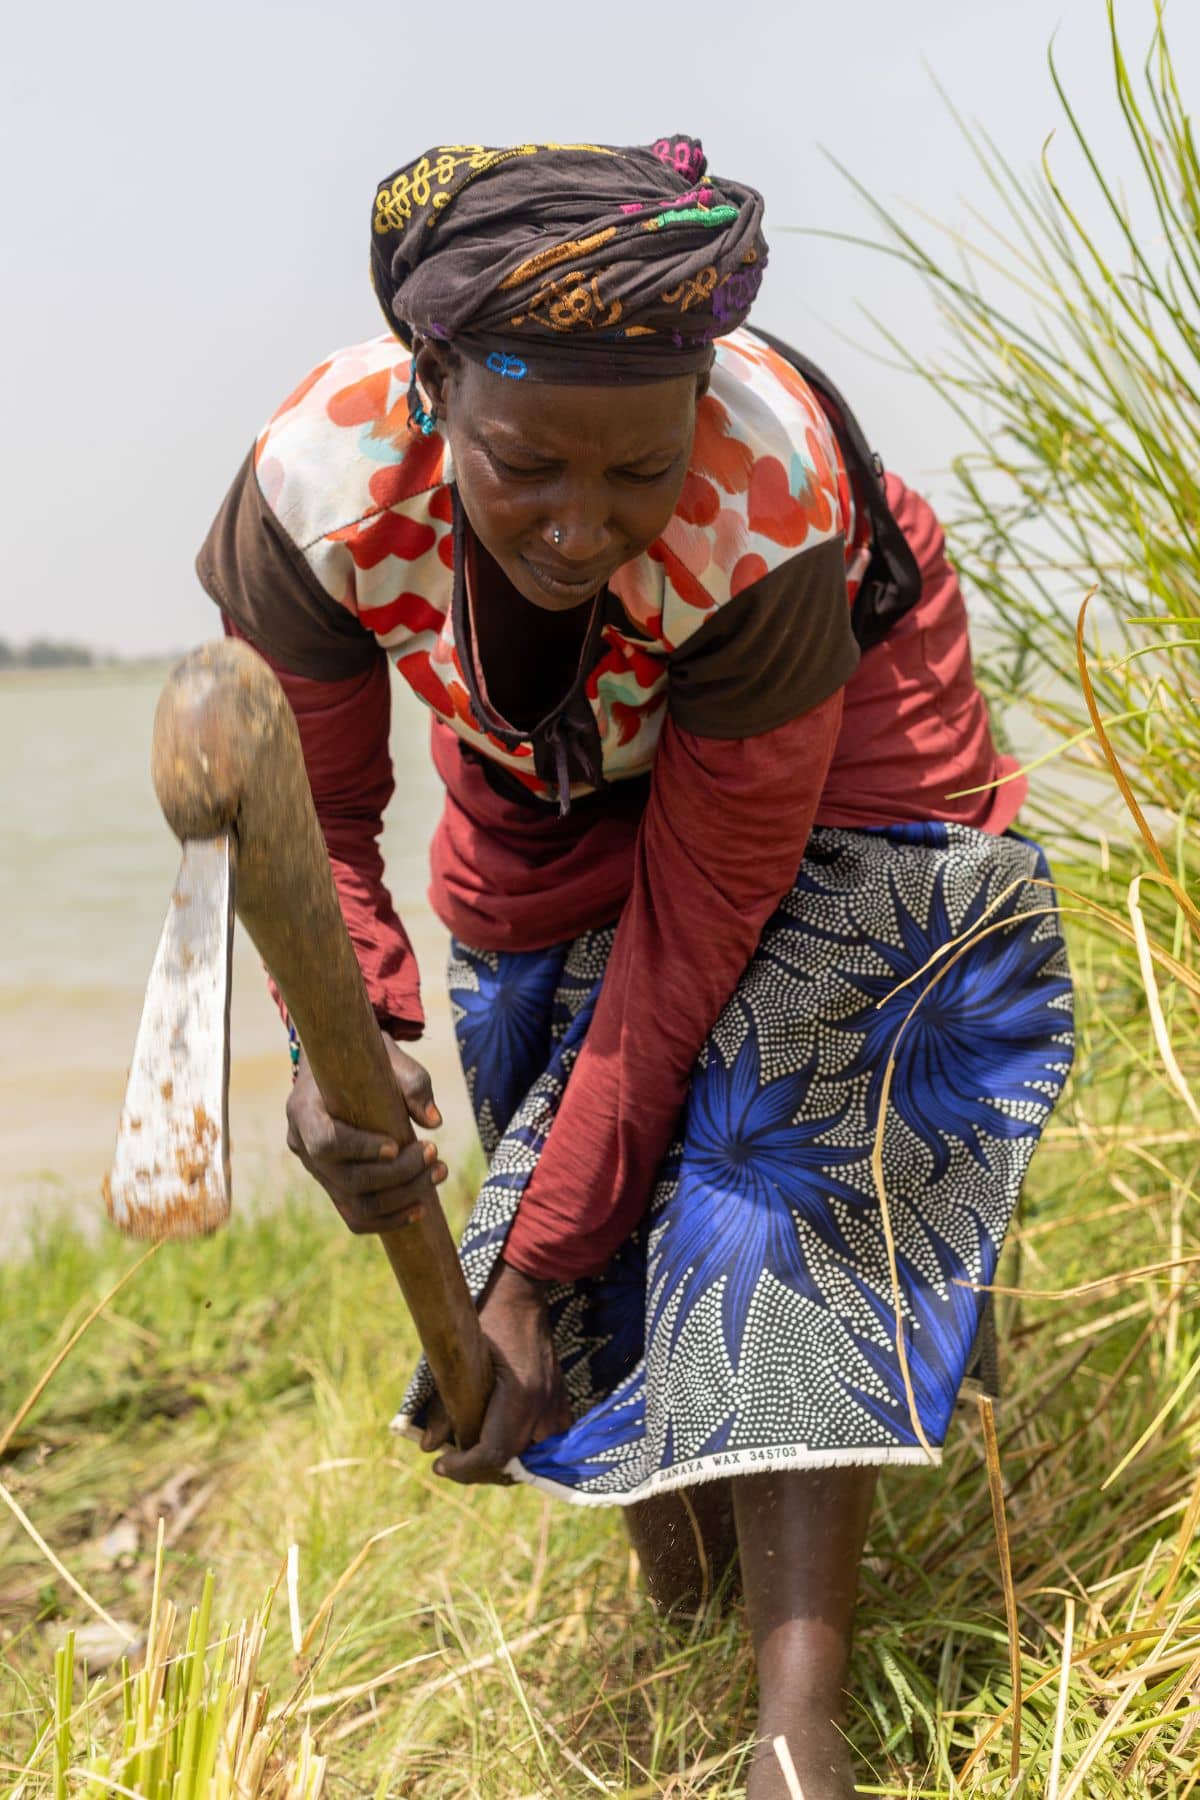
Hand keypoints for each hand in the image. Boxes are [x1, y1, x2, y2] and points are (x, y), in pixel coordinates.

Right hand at [285, 1034, 447, 1233]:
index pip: (325, 1142)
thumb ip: (411, 1083)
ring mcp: (315, 1171)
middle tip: (434, 1153)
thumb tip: (434, 1121)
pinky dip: (389, 1219)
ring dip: (402, 1198)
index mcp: (304, 1109)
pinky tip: (420, 1208)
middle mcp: (302, 1145)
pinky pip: (356, 1217)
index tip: (396, 1145)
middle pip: (347, 1180)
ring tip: (438, 1173)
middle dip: (397, 1174)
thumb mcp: (386, 1057)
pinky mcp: (332, 1186)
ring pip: (354, 1205)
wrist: (338, 1069)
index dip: (360, 1150)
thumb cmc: (362, 1059)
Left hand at [421, 1262, 569, 1484]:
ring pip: (528, 1457)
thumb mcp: (460, 1358)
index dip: (465, 1469)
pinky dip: (520, 1446)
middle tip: (449, 1460)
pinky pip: (543, 1441)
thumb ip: (444, 1405)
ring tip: (470, 1451)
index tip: (440, 1465)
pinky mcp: (560, 1401)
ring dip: (498, 1461)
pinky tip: (498, 1436)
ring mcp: (556, 1405)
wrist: (523, 1295)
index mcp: (520, 1396)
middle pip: (511, 1463)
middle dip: (476, 1469)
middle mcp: (543, 1407)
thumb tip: (427, 1447)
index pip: (494, 1454)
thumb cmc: (486, 1320)